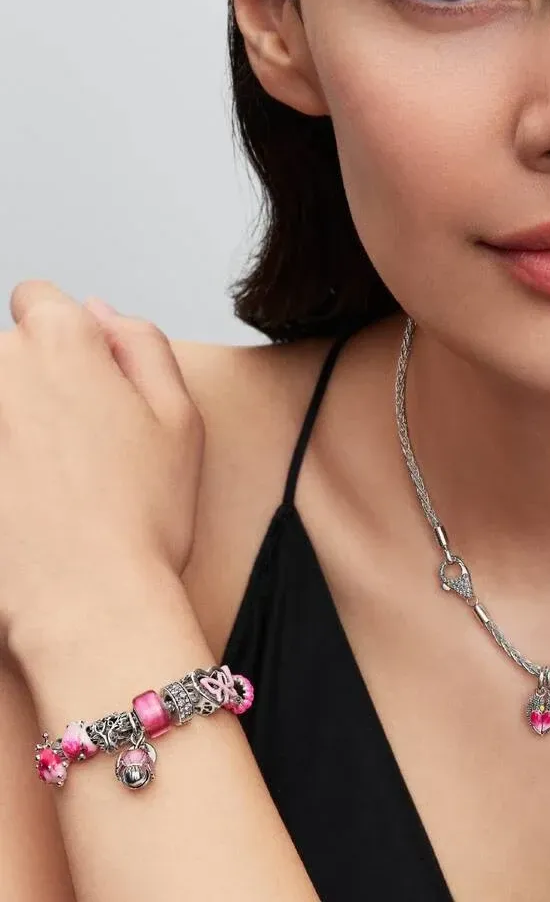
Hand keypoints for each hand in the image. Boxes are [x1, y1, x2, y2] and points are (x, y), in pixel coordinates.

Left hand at [0, 281, 204, 651]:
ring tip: (42, 485)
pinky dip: (8, 464)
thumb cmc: (143, 517)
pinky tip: (23, 502)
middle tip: (77, 449)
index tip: (83, 384)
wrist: (88, 602)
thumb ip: (142, 344)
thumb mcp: (180, 416)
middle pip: (10, 352)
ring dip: (12, 426)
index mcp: (63, 340)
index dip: (66, 338)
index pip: (38, 299)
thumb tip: (99, 311)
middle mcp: (3, 366)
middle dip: (36, 383)